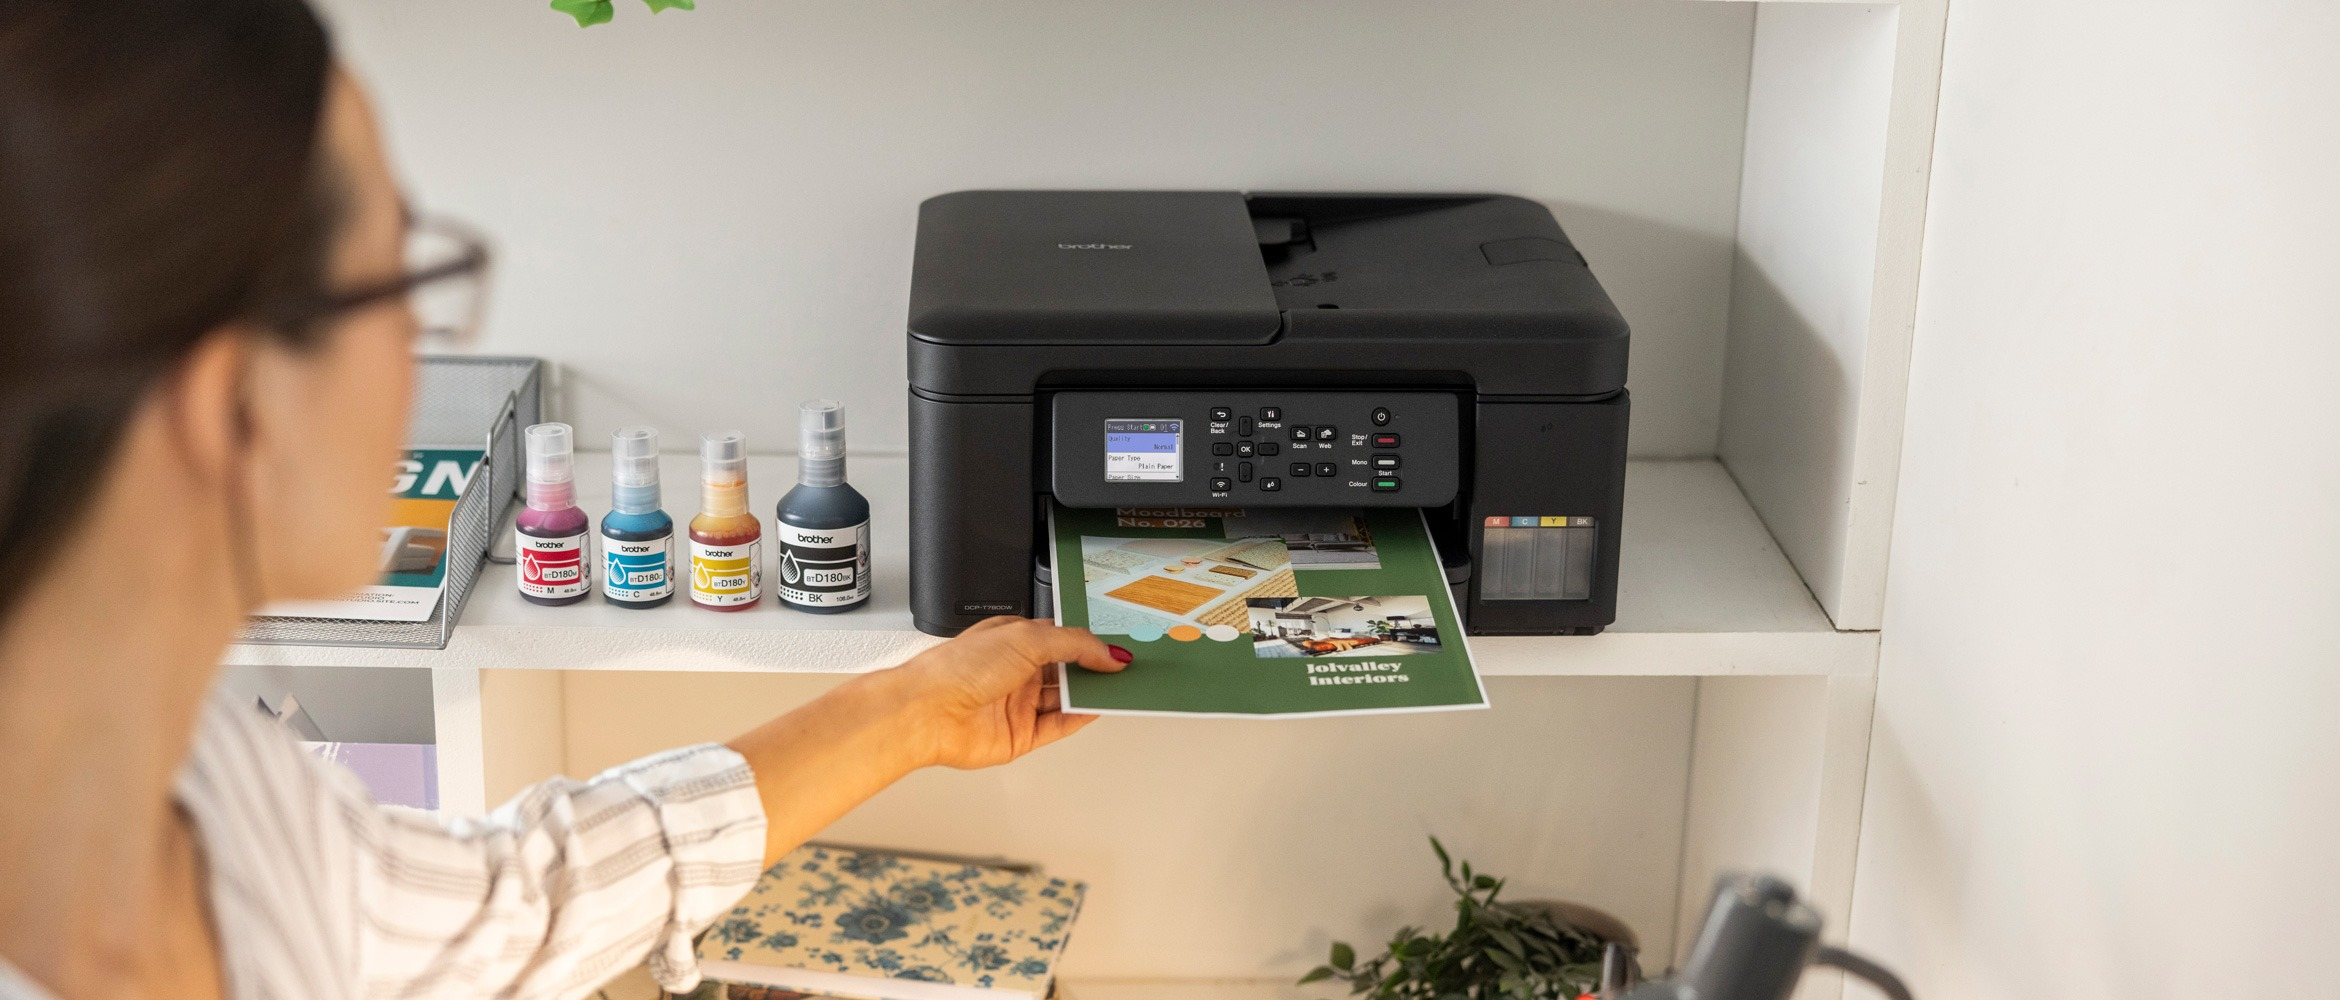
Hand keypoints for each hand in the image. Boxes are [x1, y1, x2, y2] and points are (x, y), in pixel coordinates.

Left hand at [887, 617, 1131, 769]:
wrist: (927, 712)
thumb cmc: (958, 668)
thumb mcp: (1026, 639)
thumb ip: (1074, 644)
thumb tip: (1106, 652)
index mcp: (1013, 641)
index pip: (1061, 640)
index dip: (1088, 644)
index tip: (1116, 648)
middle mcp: (1015, 672)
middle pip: (1066, 671)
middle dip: (1094, 670)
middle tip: (1124, 669)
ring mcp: (1018, 705)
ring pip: (1065, 699)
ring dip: (1090, 694)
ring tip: (1119, 688)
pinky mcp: (1020, 736)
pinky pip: (1058, 726)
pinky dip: (1079, 718)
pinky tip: (1097, 708)